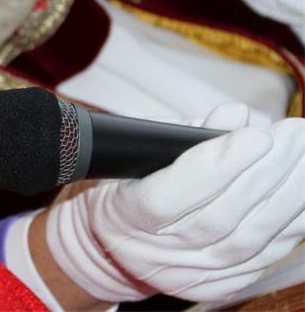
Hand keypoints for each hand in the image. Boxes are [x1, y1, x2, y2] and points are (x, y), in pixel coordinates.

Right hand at [45, 104, 304, 302]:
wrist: (115, 249)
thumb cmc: (131, 190)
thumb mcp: (142, 155)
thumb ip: (186, 135)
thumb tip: (235, 114)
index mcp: (127, 214)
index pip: (173, 195)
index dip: (219, 165)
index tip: (257, 135)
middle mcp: (157, 253)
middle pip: (221, 216)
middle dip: (266, 171)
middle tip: (294, 134)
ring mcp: (190, 275)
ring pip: (251, 238)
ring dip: (288, 195)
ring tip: (303, 154)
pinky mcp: (218, 287)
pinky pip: (265, 256)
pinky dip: (291, 222)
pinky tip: (301, 190)